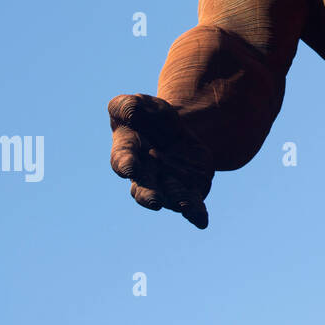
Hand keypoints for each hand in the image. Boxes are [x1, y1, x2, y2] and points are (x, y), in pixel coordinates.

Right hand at [108, 93, 213, 228]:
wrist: (172, 128)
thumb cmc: (145, 116)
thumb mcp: (134, 104)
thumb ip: (127, 106)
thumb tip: (131, 113)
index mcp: (127, 153)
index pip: (123, 160)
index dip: (125, 164)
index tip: (128, 167)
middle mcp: (145, 174)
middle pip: (144, 189)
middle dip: (148, 196)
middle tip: (154, 202)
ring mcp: (167, 183)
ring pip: (170, 198)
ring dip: (177, 203)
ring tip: (185, 208)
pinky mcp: (189, 186)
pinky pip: (192, 202)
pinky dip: (196, 212)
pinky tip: (201, 221)